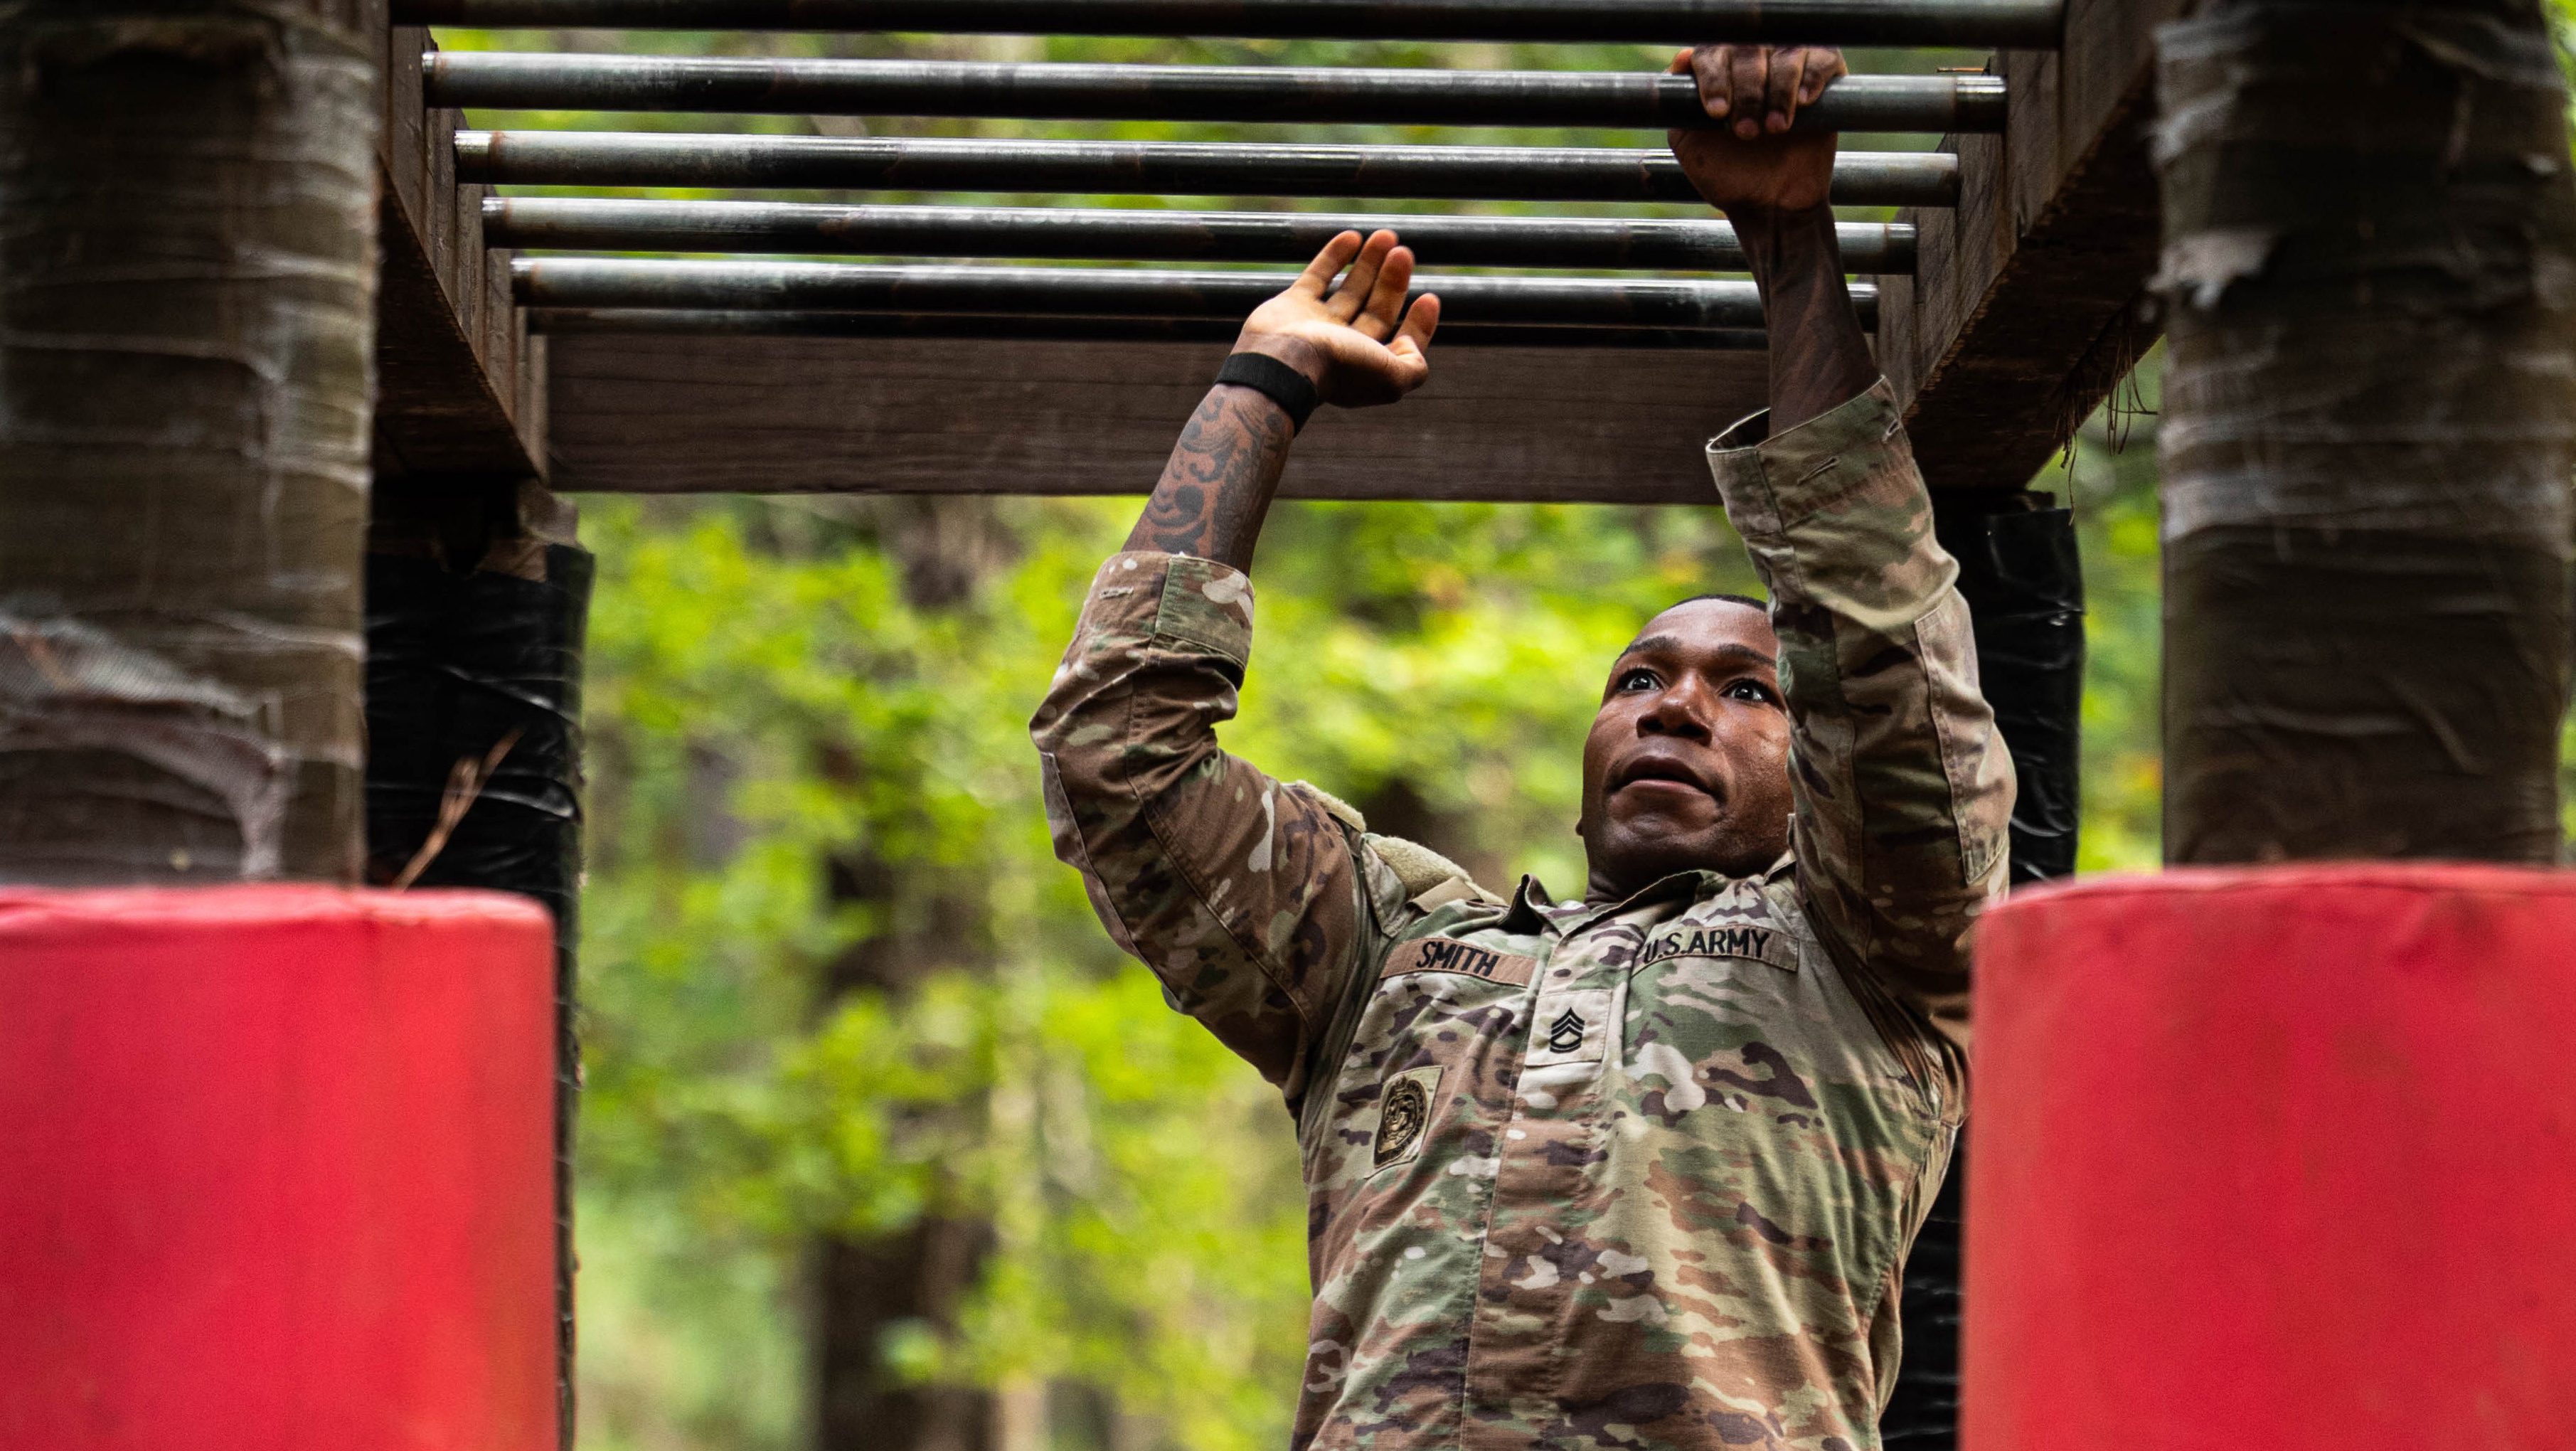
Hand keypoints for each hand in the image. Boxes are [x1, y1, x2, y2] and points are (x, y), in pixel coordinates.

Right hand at [1234, 230, 1441, 408]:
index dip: (1418, 323)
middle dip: (1393, 281)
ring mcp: (1317, 325)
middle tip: (1404, 253)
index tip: (1430, 298)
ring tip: (1386, 236)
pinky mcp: (1293, 305)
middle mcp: (1343, 347)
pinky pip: (1317, 276)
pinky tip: (1352, 237)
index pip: (1399, 342)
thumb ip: (1414, 367)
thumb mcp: (1392, 379)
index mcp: (1367, 367)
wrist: (1284, 362)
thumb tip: (1412, 344)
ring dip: (1369, 263)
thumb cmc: (1340, 369)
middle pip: (1376, 309)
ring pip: (1350, 290)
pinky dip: (1334, 256)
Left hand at [1667, 45, 1847, 215]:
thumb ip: (1678, 105)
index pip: (1711, 53)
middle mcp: (1753, 60)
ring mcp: (1789, 65)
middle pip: (1749, 51)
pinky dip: (1812, 77)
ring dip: (1778, 91)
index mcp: (1719, 71)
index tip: (1717, 114)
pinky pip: (1822, 59)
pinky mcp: (1824, 75)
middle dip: (1746, 93)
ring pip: (1785, 53)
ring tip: (1775, 129)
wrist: (1770, 205)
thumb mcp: (1689, 143)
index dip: (1714, 79)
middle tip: (1746, 132)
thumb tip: (1683, 57)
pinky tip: (1803, 102)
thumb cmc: (1726, 174)